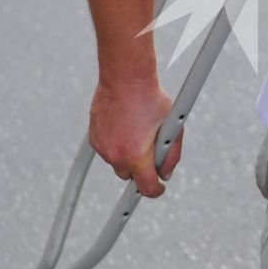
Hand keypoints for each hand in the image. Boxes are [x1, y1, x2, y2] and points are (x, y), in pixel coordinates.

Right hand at [89, 79, 180, 197]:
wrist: (125, 78)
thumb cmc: (151, 99)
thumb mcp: (173, 127)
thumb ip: (172, 155)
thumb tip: (166, 174)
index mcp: (136, 156)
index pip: (146, 188)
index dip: (156, 190)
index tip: (160, 186)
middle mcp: (116, 155)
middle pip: (130, 176)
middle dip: (141, 169)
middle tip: (151, 151)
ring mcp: (102, 147)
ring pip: (117, 162)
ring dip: (128, 156)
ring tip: (138, 132)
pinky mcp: (94, 137)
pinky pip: (107, 150)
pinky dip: (116, 145)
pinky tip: (126, 127)